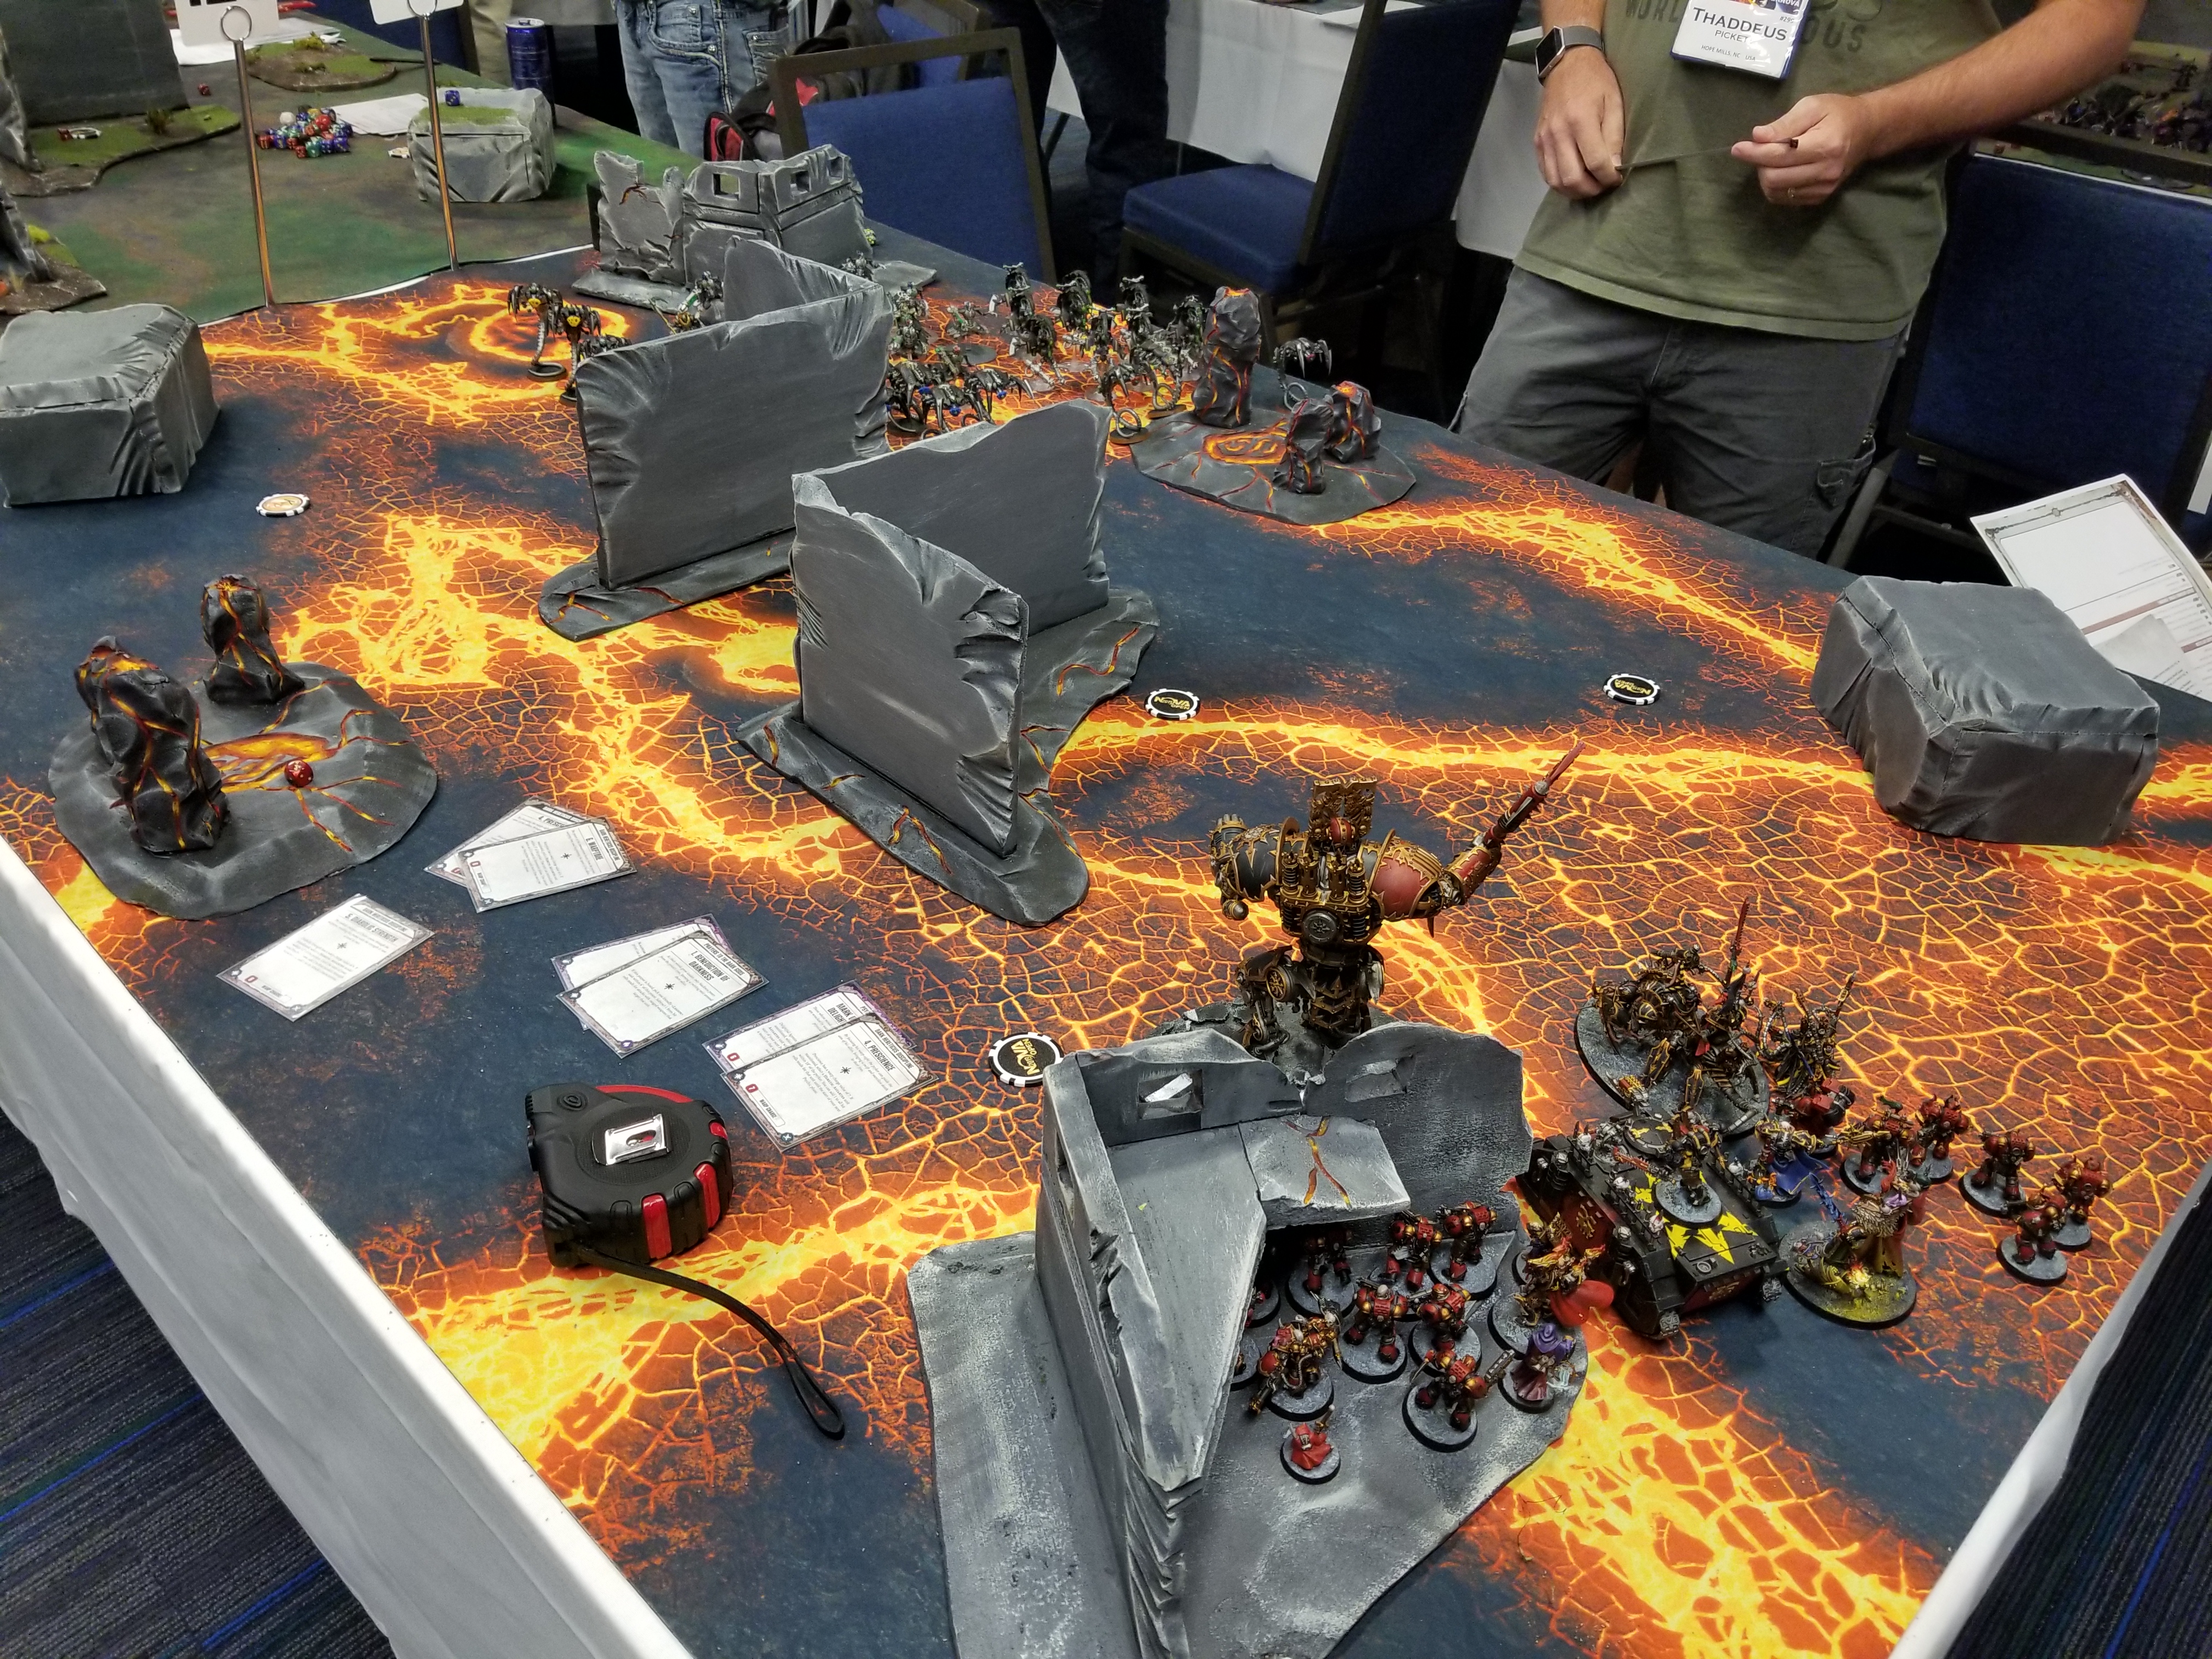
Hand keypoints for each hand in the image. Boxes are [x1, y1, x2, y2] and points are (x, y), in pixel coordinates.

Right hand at [1534, 47, 1624, 198]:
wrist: (1567, 64)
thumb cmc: (1595, 80)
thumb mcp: (1614, 102)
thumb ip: (1614, 136)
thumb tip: (1614, 167)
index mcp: (1580, 120)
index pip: (1595, 163)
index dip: (1609, 177)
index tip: (1617, 178)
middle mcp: (1558, 132)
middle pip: (1573, 178)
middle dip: (1592, 189)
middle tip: (1604, 185)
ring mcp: (1545, 139)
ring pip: (1557, 181)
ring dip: (1575, 191)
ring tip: (1590, 185)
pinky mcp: (1537, 142)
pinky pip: (1546, 173)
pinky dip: (1561, 183)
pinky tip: (1574, 178)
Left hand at [1731, 93, 1878, 205]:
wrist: (1867, 130)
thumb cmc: (1837, 112)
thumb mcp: (1812, 106)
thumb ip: (1784, 123)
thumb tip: (1757, 137)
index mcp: (1825, 145)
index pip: (1778, 156)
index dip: (1753, 153)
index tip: (1738, 148)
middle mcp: (1826, 171)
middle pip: (1773, 178)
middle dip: (1760, 164)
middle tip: (1761, 150)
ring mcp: (1824, 188)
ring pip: (1776, 192)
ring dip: (1766, 176)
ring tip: (1773, 158)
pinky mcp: (1821, 197)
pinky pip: (1785, 199)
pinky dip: (1776, 186)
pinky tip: (1781, 170)